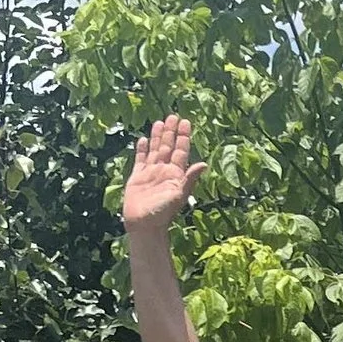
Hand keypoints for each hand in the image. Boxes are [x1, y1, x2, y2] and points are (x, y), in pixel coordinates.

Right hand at [122, 116, 203, 233]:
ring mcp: (151, 173)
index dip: (183, 137)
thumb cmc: (162, 213)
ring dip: (157, 137)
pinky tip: (143, 139)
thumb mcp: (178, 195)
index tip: (185, 122)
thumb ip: (189, 179)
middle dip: (171, 132)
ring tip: (160, 122)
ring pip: (155, 150)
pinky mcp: (137, 177)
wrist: (144, 225)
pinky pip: (140, 160)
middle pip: (168, 146)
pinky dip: (142, 149)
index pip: (180, 151)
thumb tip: (204, 164)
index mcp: (175, 174)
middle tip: (174, 116)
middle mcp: (164, 171)